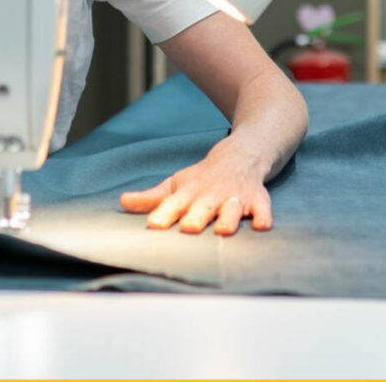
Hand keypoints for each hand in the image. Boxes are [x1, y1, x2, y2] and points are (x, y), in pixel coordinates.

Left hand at [118, 136, 272, 235]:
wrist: (239, 155)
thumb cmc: (202, 178)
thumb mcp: (176, 184)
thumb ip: (151, 198)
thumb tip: (122, 202)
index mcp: (190, 192)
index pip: (174, 203)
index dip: (164, 214)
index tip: (153, 225)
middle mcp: (212, 194)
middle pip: (203, 207)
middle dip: (196, 217)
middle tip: (188, 227)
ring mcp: (235, 196)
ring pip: (233, 209)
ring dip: (228, 218)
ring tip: (223, 230)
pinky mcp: (258, 199)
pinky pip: (263, 209)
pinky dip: (263, 216)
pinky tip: (262, 226)